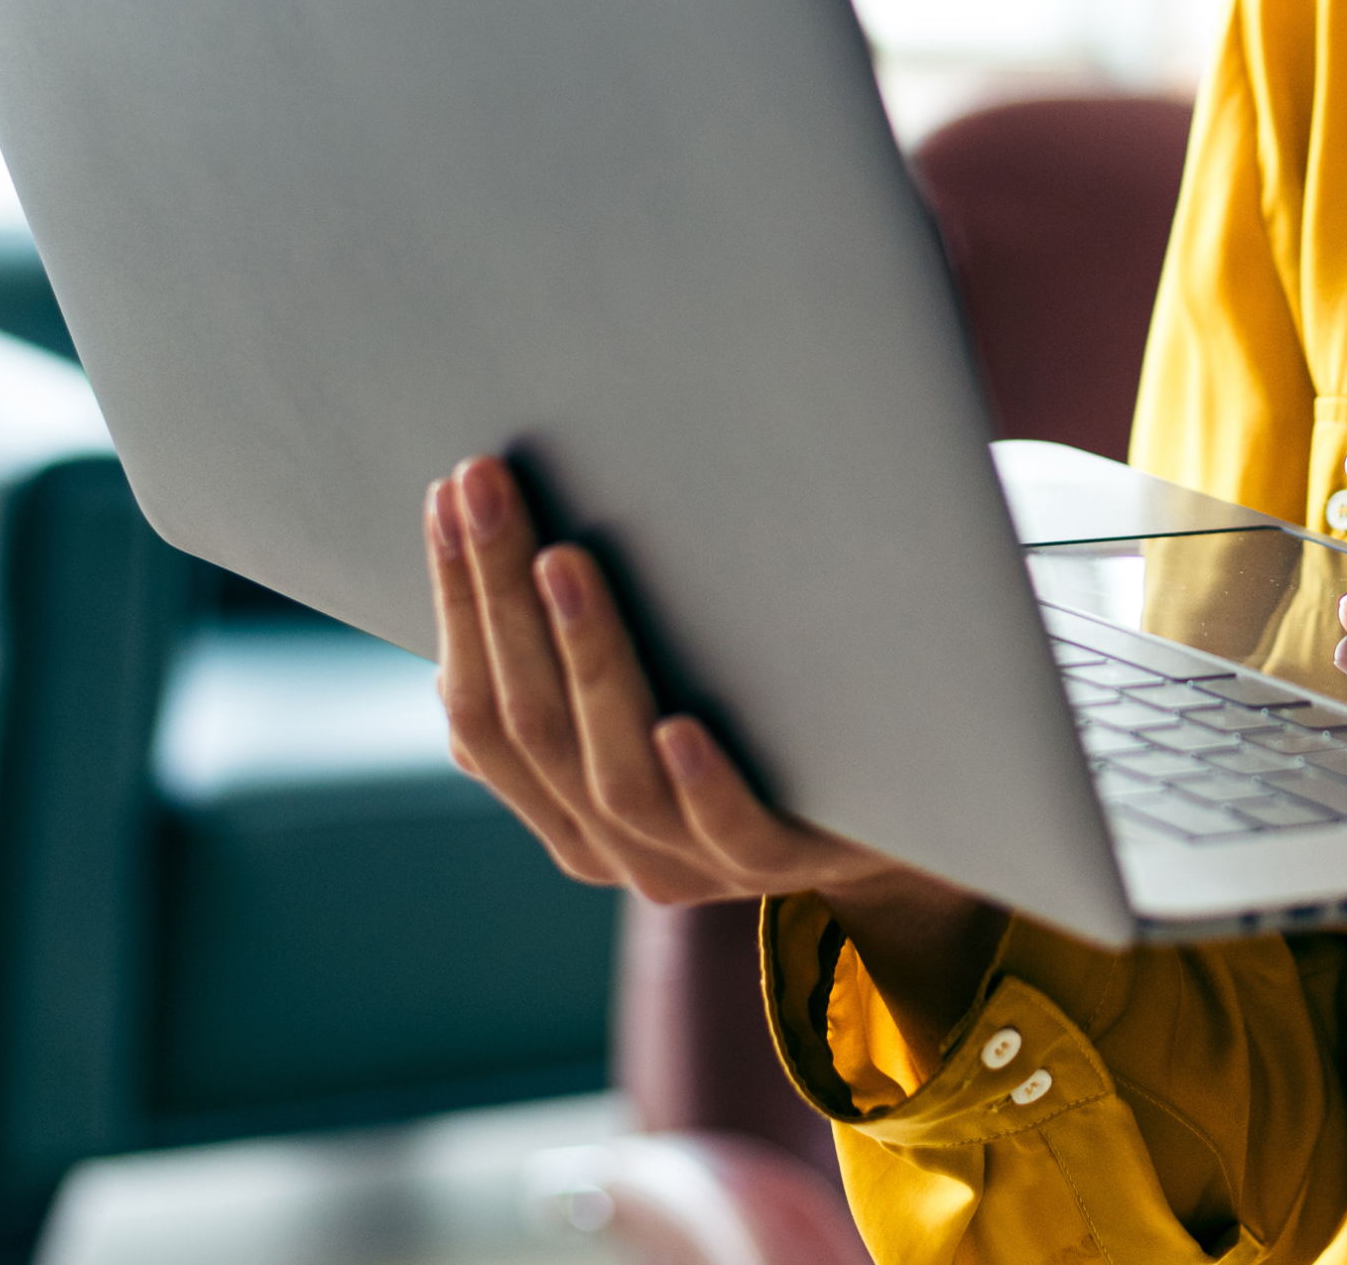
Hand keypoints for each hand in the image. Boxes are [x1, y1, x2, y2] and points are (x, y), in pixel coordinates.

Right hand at [428, 456, 1003, 1033]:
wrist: (899, 815)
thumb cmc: (753, 724)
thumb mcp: (650, 696)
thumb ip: (569, 673)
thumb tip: (465, 607)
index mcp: (560, 805)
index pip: (479, 708)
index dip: (457, 601)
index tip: (447, 495)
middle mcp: (610, 842)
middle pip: (532, 723)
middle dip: (499, 595)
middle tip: (485, 484)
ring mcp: (694, 862)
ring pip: (617, 775)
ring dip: (589, 658)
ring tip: (566, 563)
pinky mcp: (785, 862)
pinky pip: (732, 830)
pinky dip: (700, 780)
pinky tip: (681, 724)